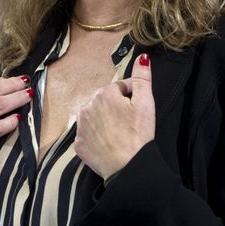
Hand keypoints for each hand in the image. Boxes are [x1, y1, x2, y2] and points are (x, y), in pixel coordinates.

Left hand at [76, 53, 155, 180]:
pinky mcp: (78, 144)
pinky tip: (107, 143)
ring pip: (93, 116)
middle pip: (104, 101)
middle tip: (128, 123)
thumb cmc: (139, 135)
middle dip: (115, 108)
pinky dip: (95, 136)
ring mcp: (80, 126)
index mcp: (104, 94)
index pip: (118, 88)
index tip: (136, 110)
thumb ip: (142, 78)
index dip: (130, 97)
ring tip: (118, 133)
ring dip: (103, 120)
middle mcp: (87, 107)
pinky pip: (87, 134)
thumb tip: (142, 58)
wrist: (128, 167)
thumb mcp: (146, 103)